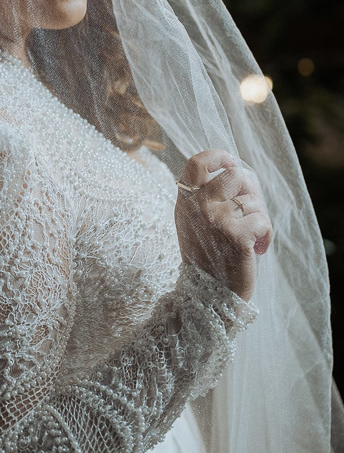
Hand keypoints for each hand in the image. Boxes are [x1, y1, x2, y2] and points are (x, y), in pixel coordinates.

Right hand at [175, 150, 271, 301]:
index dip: (219, 156)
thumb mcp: (195, 221)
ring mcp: (215, 220)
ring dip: (259, 219)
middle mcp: (196, 206)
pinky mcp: (235, 236)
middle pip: (236, 175)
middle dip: (251, 191)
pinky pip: (262, 220)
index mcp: (185, 201)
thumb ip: (207, 194)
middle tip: (251, 211)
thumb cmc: (208, 255)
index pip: (197, 163)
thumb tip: (237, 169)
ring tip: (250, 238)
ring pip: (252, 200)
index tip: (231, 164)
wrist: (208, 295)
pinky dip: (266, 235)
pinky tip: (257, 249)